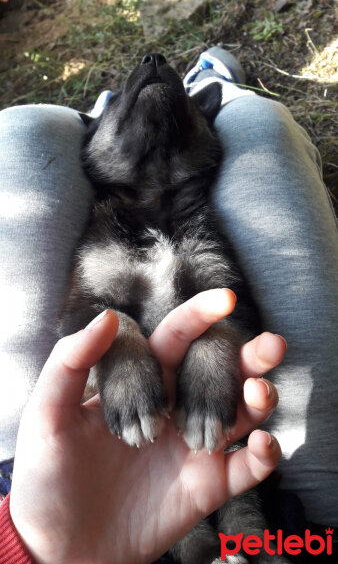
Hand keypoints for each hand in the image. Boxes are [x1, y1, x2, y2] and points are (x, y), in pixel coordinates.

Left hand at [10, 289, 284, 563]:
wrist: (61, 548)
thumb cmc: (47, 479)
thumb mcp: (46, 416)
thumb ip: (70, 363)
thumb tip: (107, 316)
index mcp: (143, 383)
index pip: (176, 340)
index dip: (200, 317)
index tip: (224, 300)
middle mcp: (174, 407)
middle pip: (219, 372)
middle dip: (248, 355)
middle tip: (270, 346)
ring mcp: (193, 445)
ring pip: (241, 412)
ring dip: (260, 398)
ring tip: (260, 392)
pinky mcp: (207, 486)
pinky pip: (246, 467)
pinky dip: (264, 453)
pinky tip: (262, 443)